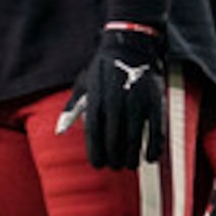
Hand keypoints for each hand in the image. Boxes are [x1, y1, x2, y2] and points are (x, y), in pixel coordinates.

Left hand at [59, 23, 166, 170]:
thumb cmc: (102, 71)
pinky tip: (150, 158)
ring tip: (128, 165)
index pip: (94, 134)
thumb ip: (72, 109)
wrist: (131, 48)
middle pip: (114, 140)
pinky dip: (154, 148)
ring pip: (134, 138)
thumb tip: (59, 131)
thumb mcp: (83, 86)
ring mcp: (137, 103)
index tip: (98, 165)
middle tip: (114, 166)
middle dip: (113, 158)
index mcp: (96, 100)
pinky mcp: (156, 102)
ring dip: (131, 157)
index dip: (96, 153)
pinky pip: (156, 131)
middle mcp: (116, 103)